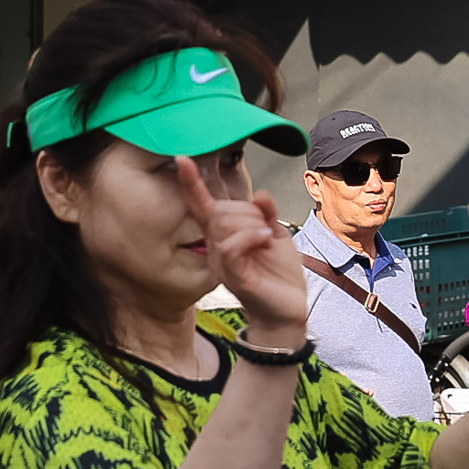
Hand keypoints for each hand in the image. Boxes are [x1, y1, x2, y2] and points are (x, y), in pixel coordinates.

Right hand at [176, 157, 305, 345]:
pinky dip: (250, 235)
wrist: (287, 309)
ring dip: (253, 224)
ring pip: (224, 224)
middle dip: (248, 211)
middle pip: (219, 210)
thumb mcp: (276, 234)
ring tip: (267, 240)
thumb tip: (260, 194)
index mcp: (223, 236)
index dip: (192, 184)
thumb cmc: (279, 274)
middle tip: (266, 229)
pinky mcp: (232, 276)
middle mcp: (216, 248)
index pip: (202, 206)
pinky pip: (231, 245)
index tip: (182, 159)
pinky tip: (265, 238)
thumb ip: (265, 213)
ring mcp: (222, 263)